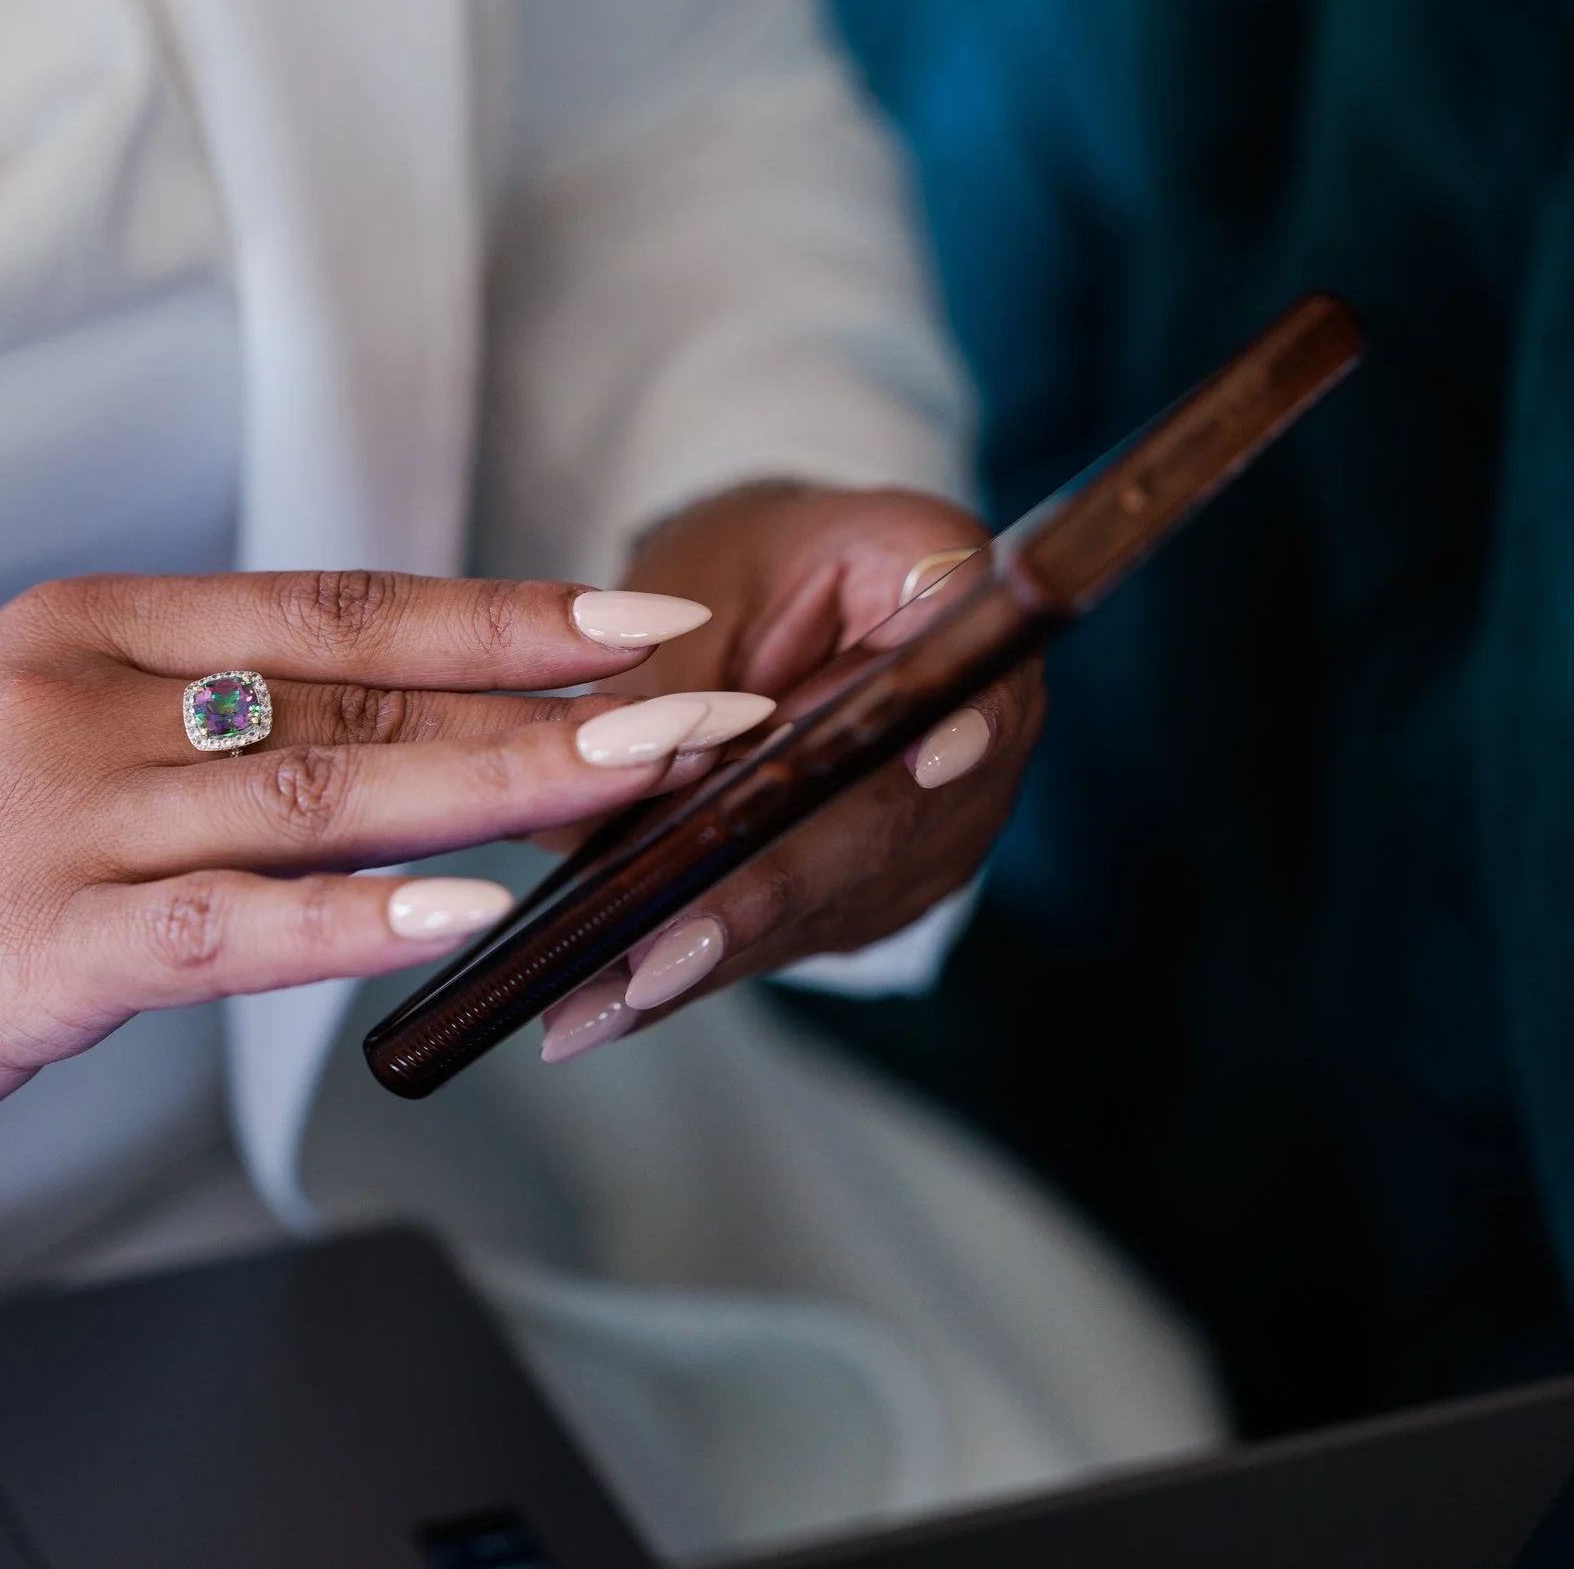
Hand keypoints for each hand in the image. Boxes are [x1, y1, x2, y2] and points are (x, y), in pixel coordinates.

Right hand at [0, 572, 734, 1237]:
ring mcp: (56, 813)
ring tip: (652, 780)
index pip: (337, 605)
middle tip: (713, 693)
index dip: (501, 611)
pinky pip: (226, 922)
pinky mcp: (32, 943)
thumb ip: (194, 737)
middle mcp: (79, 692)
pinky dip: (356, 921)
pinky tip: (468, 915)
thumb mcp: (26, 753)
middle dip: (556, 690)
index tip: (637, 618)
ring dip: (508, 784)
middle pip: (360, 681)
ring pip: (323, 787)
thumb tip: (387, 755)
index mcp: (84, 629)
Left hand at [537, 482, 1044, 1061]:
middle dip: (759, 896)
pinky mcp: (881, 888)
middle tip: (653, 959)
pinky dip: (693, 968)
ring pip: (831, 898)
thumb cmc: (746, 563)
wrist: (787, 600)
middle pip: (882, 822)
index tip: (872, 784)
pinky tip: (601, 1009)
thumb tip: (589, 798)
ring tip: (595, 1003)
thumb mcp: (700, 579)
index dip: (927, 742)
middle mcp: (984, 722)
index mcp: (961, 596)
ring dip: (711, 956)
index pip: (962, 677)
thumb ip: (667, 682)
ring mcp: (945, 824)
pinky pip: (789, 933)